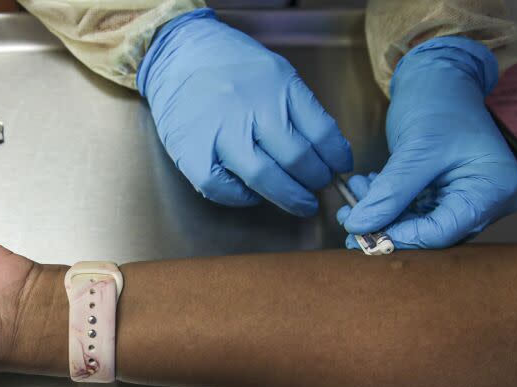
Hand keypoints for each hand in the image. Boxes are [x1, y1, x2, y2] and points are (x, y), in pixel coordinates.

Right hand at [137, 8, 351, 212]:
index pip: (321, 132)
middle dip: (315, 181)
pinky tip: (250, 193)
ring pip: (263, 177)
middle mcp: (251, 108)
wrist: (177, 55)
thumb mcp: (274, 72)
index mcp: (278, 85)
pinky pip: (222, 189)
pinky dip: (241, 198)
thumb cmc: (230, 66)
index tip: (338, 168)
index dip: (336, 158)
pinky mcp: (192, 152)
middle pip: (297, 158)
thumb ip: (298, 108)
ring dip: (288, 196)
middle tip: (318, 187)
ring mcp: (220, 132)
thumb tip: (325, 152)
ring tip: (298, 201)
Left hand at [340, 37, 516, 248]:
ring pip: (416, 223)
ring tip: (354, 193)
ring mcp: (465, 198)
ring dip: (380, 212)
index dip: (400, 235)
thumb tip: (359, 226)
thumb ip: (389, 191)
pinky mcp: (444, 194)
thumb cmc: (440, 103)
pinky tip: (365, 188)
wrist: (439, 79)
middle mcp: (486, 200)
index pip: (443, 231)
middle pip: (430, 232)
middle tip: (349, 217)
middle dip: (386, 224)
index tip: (362, 232)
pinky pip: (412, 210)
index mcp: (493, 189)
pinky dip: (386, 202)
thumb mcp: (416, 148)